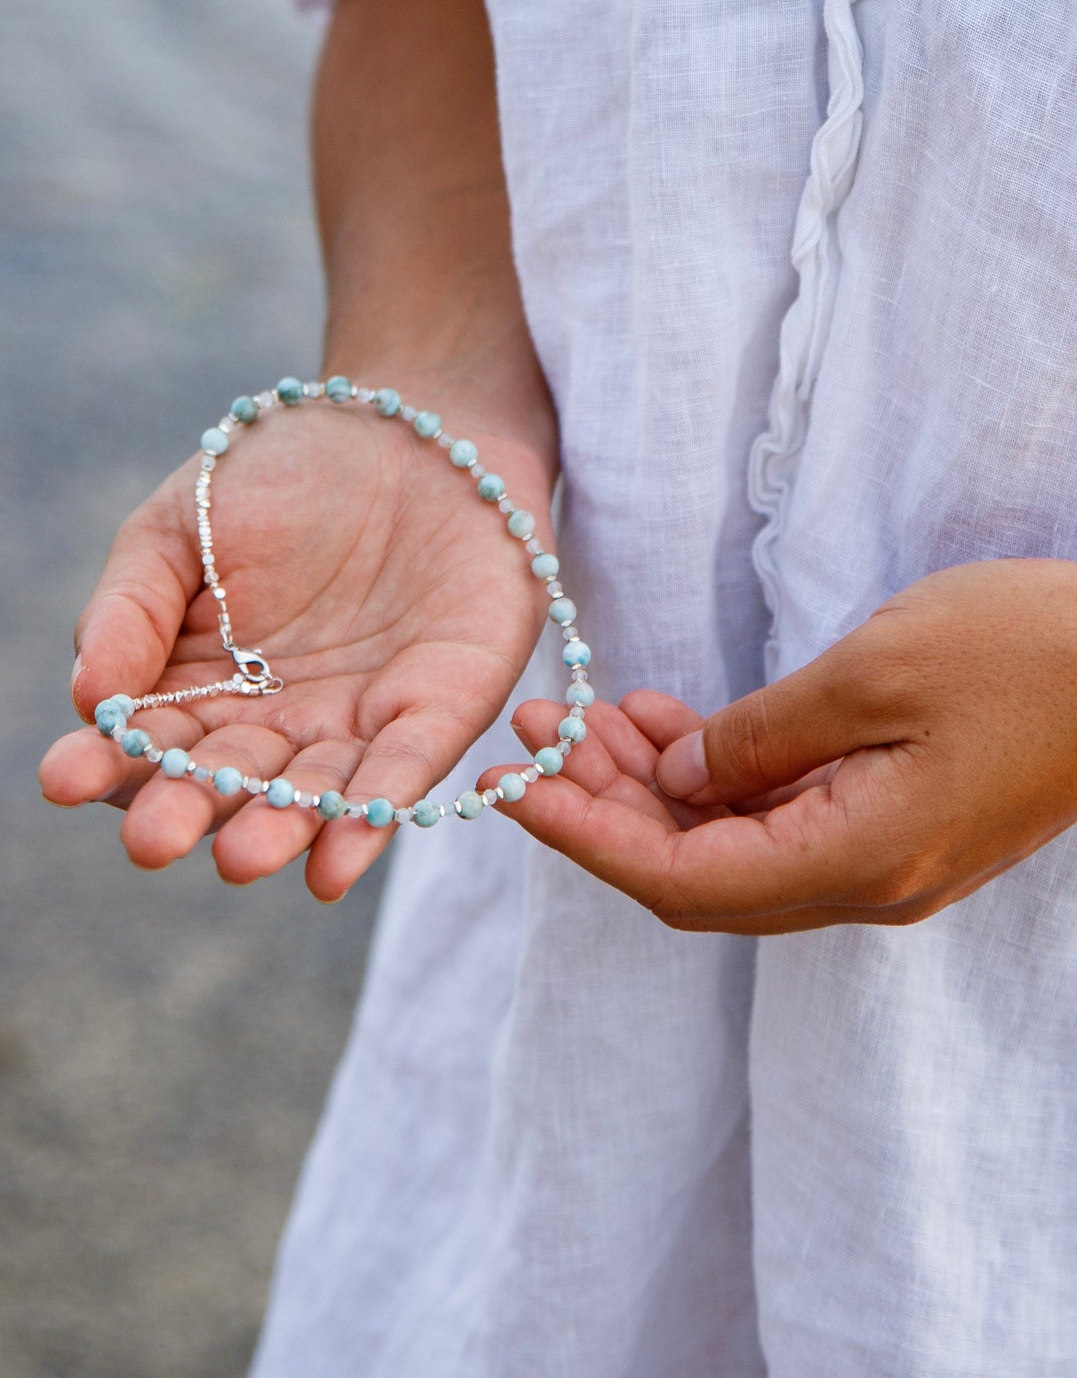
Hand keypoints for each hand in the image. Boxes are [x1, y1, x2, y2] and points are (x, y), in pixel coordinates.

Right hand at [39, 386, 555, 901]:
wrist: (410, 426)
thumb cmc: (281, 475)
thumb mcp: (180, 524)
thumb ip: (130, 609)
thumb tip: (87, 700)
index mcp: (203, 683)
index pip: (148, 739)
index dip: (106, 762)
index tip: (62, 779)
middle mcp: (276, 721)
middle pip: (226, 781)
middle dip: (188, 811)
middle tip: (150, 840)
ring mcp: (357, 722)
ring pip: (312, 793)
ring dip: (279, 831)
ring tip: (240, 858)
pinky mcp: (439, 709)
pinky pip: (404, 769)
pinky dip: (373, 813)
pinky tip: (336, 866)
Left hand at [486, 560, 1076, 933]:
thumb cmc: (1029, 653)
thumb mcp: (874, 674)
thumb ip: (759, 736)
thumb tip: (676, 772)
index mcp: (853, 862)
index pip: (677, 881)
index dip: (583, 839)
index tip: (510, 790)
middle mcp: (856, 879)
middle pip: (688, 867)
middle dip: (599, 805)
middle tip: (534, 732)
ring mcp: (874, 854)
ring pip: (721, 840)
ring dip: (644, 783)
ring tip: (581, 714)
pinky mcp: (885, 819)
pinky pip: (768, 812)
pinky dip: (706, 770)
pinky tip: (660, 718)